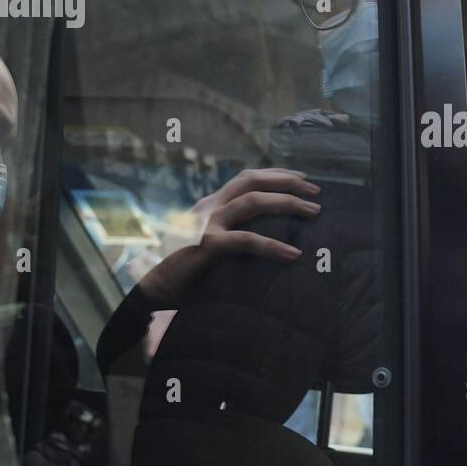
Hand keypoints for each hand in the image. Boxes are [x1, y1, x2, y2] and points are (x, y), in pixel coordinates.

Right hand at [136, 168, 320, 308]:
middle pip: (252, 181)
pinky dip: (272, 245)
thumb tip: (267, 238)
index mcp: (210, 206)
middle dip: (287, 182)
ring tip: (313, 213)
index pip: (246, 179)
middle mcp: (208, 207)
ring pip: (253, 202)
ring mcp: (206, 224)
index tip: (302, 179)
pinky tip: (293, 254)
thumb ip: (231, 236)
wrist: (150, 291)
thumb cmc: (184, 273)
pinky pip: (245, 240)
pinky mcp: (206, 245)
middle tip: (316, 192)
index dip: (275, 175)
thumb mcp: (210, 247)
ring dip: (287, 203)